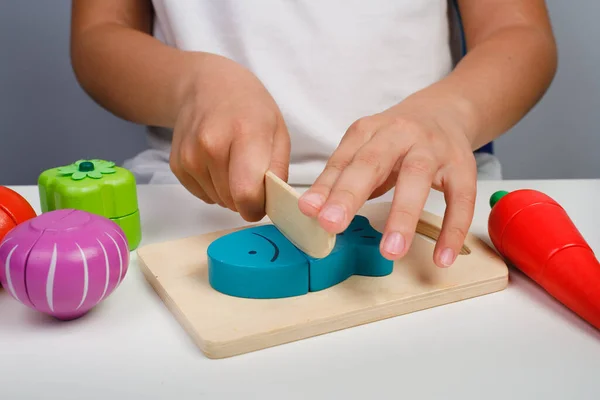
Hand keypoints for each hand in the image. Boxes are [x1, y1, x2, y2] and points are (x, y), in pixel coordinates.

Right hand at [170, 54, 289, 221]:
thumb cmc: (249, 108)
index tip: (263, 202)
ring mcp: (190, 155)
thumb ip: (278, 169)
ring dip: (230, 194)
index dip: (257, 207)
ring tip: (235, 164)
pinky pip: (203, 195)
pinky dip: (214, 188)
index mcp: (244, 134)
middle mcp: (211, 145)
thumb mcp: (278, 131)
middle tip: (252, 176)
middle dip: (246, 199)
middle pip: (232, 201)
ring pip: (217, 201)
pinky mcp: (177, 164)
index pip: (246, 193)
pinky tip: (218, 164)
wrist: (206, 86)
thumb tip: (273, 202)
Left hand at [298, 91, 477, 267]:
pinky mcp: (462, 165)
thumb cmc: (396, 140)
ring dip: (402, 215)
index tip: (308, 211)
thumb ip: (342, 178)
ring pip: (417, 178)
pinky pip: (460, 198)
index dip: (326, 186)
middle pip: (373, 162)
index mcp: (369, 130)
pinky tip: (442, 257)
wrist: (444, 111)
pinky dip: (452, 229)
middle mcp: (400, 134)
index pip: (344, 160)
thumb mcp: (365, 149)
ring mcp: (434, 148)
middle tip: (332, 225)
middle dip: (351, 195)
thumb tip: (313, 212)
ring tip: (391, 251)